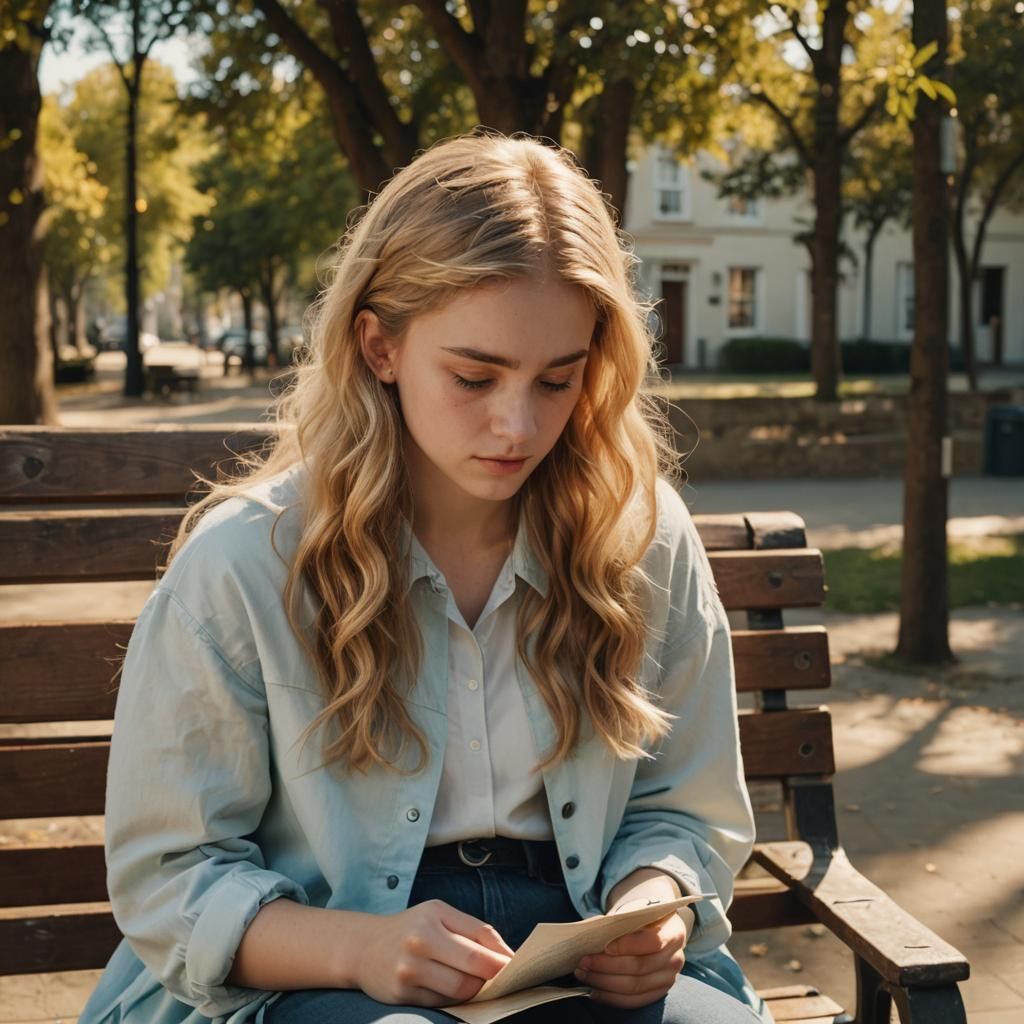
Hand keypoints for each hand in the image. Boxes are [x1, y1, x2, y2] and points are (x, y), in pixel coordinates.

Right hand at [355, 899, 512, 1006]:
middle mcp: (419, 943)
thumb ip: (474, 929)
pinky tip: (451, 986)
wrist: (364, 948)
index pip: (479, 941)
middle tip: (502, 977)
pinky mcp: (401, 995)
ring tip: (475, 980)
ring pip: (459, 990)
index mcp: (432, 917)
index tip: (518, 965)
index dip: (503, 958)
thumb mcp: (440, 914)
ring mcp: (408, 971)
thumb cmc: (411, 928)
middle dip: (493, 976)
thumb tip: (506, 954)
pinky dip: (454, 997)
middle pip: (472, 970)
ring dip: (475, 988)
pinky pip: (442, 1002)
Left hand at [574, 902, 691, 1008]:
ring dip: (604, 982)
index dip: (627, 945)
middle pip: (639, 967)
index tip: (604, 947)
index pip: (651, 942)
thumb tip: (592, 933)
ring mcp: (668, 979)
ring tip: (584, 975)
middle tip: (583, 962)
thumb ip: (619, 922)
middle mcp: (675, 958)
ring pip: (634, 987)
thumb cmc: (642, 919)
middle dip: (606, 966)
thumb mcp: (636, 913)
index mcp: (673, 932)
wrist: (657, 929)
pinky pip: (634, 1001)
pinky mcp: (659, 993)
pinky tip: (594, 991)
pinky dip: (611, 998)